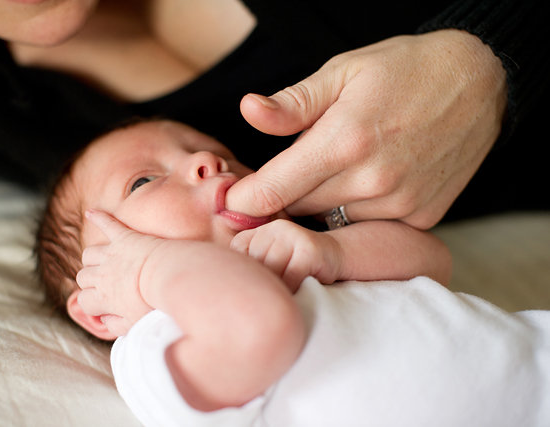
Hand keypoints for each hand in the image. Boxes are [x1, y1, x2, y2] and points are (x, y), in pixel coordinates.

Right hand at [76, 209, 164, 335]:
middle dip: (91, 283)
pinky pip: (107, 223)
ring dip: (93, 259)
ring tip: (104, 263)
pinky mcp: (125, 237)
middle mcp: (101, 274)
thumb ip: (115, 326)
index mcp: (102, 296)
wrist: (170, 276)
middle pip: (82, 277)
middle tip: (108, 286)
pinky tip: (91, 212)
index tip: (105, 307)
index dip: (93, 305)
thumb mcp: (134, 324)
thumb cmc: (155, 303)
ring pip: (89, 254)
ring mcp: (112, 253)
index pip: (83, 301)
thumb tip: (105, 320)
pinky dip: (98, 217)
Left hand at [226, 30, 506, 228]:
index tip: (228, 203)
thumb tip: (248, 110)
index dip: (244, 200)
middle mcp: (372, 180)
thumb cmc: (405, 71)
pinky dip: (357, 209)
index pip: (274, 188)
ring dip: (324, 201)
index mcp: (344, 139)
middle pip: (298, 207)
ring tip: (342, 165)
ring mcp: (400, 204)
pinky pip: (367, 225)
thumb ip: (293, 102)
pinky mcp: (421, 219)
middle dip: (285, 193)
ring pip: (331, 219)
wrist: (480, 84)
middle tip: (291, 170)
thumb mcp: (344, 71)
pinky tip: (369, 181)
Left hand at [230, 219, 341, 291]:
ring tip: (282, 300)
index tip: (257, 289)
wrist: (336, 257)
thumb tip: (222, 295)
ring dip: (277, 292)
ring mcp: (290, 235)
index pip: (237, 257)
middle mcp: (272, 229)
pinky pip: (290, 278)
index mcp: (255, 232)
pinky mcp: (308, 248)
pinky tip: (297, 295)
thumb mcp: (268, 266)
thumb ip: (249, 272)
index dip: (247, 278)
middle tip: (269, 300)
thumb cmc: (295, 270)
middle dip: (261, 287)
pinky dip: (292, 292)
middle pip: (254, 266)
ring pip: (271, 272)